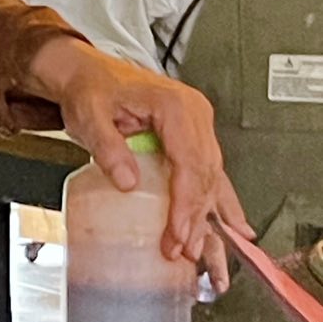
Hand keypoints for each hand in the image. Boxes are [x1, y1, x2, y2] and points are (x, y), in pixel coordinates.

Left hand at [27, 35, 250, 265]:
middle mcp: (194, 114)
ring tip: (199, 249)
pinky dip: (219, 199)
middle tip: (182, 249)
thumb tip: (127, 182)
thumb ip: (108, 147)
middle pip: (204, 173)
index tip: (177, 233)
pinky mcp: (192, 135)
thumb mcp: (89, 116)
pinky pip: (209, 170)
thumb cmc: (90, 89)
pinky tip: (235, 225)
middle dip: (196, 216)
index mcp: (174, 106)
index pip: (188, 162)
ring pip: (211, 175)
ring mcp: (197, 124)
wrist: (87, 72)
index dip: (185, 203)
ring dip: (206, 214)